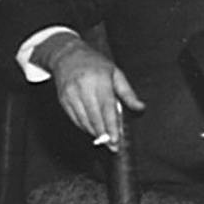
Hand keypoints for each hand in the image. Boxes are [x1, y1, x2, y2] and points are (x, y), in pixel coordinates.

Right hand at [40, 35, 142, 149]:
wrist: (68, 56)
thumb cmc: (96, 64)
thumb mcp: (116, 73)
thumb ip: (128, 93)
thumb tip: (140, 108)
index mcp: (99, 80)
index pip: (107, 108)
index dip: (111, 126)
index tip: (116, 140)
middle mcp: (83, 88)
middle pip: (94, 117)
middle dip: (105, 135)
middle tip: (113, 147)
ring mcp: (71, 95)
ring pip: (84, 120)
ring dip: (95, 133)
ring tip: (106, 141)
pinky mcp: (63, 100)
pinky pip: (75, 118)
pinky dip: (84, 127)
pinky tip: (93, 131)